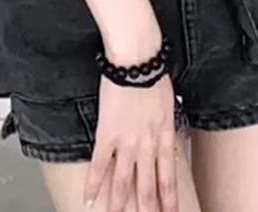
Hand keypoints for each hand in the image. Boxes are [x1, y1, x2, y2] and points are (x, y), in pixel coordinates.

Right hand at [83, 73, 178, 211]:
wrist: (137, 61)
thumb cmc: (154, 73)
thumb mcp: (168, 102)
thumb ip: (165, 122)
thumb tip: (163, 131)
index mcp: (165, 136)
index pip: (168, 177)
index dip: (169, 200)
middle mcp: (148, 145)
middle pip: (148, 187)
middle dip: (148, 211)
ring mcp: (127, 142)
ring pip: (125, 183)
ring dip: (121, 206)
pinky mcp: (107, 134)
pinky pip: (99, 165)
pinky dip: (93, 185)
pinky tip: (89, 200)